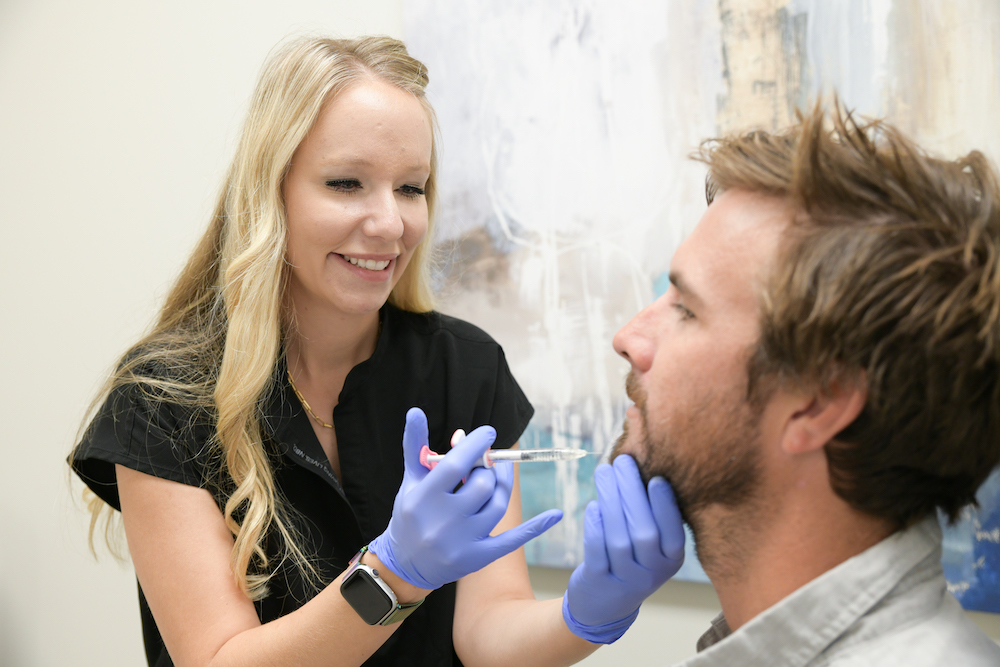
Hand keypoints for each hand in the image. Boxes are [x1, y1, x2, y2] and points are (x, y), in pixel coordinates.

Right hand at [369, 408, 562, 589]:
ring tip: (496, 475)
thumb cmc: (411, 514)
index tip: (489, 434)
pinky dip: (537, 526)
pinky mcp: (476, 558)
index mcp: (424, 498)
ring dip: (501, 485)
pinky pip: (513, 540)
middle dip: (487, 469)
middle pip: (481, 485)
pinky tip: (557, 514)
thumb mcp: (411, 480)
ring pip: (496, 505)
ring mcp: (461, 542)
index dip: (477, 445)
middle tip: (485, 464)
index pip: (457, 465)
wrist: (406, 564)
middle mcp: (442, 521)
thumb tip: (416, 411)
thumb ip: (415, 446)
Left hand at [564, 454, 684, 643]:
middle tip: (622, 461)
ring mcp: (625, 579)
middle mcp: (652, 573)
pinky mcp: (599, 581)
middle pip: (644, 532)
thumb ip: (651, 514)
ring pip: (618, 539)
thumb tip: (641, 467)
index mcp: (671, 560)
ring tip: (603, 473)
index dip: (665, 506)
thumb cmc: (632, 559)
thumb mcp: (652, 545)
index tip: (656, 478)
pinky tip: (594, 505)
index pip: (673, 533)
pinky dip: (594, 524)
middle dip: (632, 492)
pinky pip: (596, 550)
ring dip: (610, 501)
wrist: (606, 605)